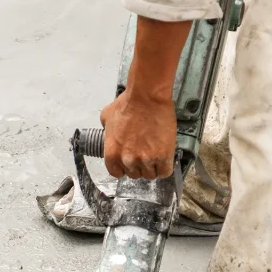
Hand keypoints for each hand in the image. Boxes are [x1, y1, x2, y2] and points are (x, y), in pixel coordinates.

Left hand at [98, 16, 190, 180]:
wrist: (147, 97)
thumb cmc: (128, 103)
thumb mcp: (107, 117)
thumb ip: (106, 132)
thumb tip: (109, 134)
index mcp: (111, 154)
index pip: (117, 173)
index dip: (123, 167)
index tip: (130, 161)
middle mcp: (127, 160)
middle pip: (134, 174)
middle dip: (139, 165)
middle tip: (145, 152)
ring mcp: (146, 160)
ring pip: (150, 174)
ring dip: (153, 166)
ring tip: (156, 153)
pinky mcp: (162, 157)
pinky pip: (165, 172)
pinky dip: (165, 167)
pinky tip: (165, 158)